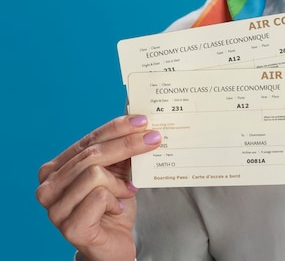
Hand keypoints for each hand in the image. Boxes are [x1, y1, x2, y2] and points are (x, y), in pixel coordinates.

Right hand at [36, 115, 161, 260]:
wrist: (114, 245)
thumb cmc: (113, 208)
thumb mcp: (117, 174)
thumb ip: (120, 152)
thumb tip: (139, 124)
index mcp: (55, 170)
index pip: (88, 140)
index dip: (116, 128)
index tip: (142, 120)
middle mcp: (48, 188)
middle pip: (92, 154)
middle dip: (128, 144)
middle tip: (154, 139)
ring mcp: (55, 209)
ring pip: (95, 174)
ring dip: (119, 182)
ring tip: (126, 192)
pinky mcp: (70, 227)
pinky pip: (100, 197)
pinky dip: (116, 201)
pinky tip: (117, 209)